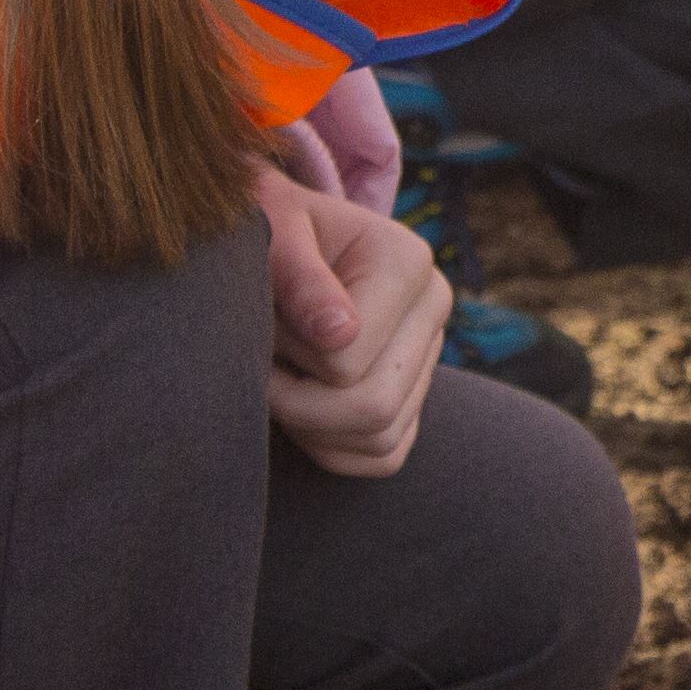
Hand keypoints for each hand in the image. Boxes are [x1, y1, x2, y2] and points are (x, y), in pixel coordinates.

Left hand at [257, 170, 448, 478]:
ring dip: (310, 425)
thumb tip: (339, 335)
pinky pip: (384, 456)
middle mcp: (434, 308)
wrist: (275, 242)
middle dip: (296, 403)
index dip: (287, 356)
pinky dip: (332, 447)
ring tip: (281, 377)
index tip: (256, 322)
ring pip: (379, 439)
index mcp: (407, 261)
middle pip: (372, 407)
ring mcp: (430, 355)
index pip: (345, 361)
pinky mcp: (416, 395)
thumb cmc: (266, 233)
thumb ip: (298, 276)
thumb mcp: (270, 233)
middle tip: (259, 365)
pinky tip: (302, 404)